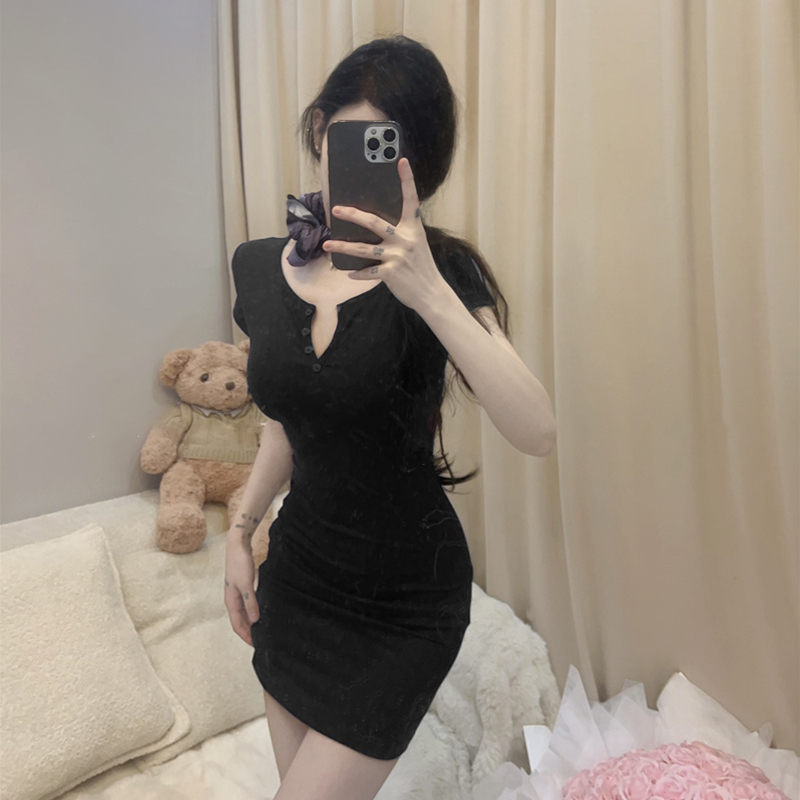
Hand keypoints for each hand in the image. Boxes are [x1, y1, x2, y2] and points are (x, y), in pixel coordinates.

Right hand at [224, 534, 258, 646]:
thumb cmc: (240, 564)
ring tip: (261, 629)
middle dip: (248, 632)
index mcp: (231, 601)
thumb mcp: (247, 585)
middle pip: (239, 621)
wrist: (238, 545)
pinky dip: (253, 611)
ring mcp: (237, 593)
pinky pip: (247, 604)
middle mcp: (232, 599)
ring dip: (250, 622)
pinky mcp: (243, 586)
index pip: (237, 625)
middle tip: (260, 640)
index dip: (245, 636)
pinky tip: (260, 612)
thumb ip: (250, 603)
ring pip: (243, 613)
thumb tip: (254, 621)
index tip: (255, 645)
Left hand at [322, 158, 447, 312]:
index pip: (411, 199)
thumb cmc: (421, 267)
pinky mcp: (391, 273)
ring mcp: (397, 256)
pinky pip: (368, 271)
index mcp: (413, 228)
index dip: (407, 180)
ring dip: (343, 247)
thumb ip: (400, 233)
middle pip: (374, 222)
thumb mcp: (416, 243)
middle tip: (336, 210)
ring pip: (363, 249)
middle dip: (352, 215)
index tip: (402, 161)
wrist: (431, 292)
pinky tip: (349, 273)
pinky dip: (358, 273)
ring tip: (327, 244)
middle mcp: (405, 239)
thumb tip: (375, 226)